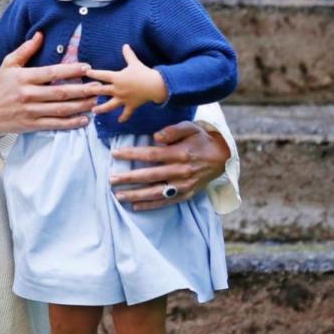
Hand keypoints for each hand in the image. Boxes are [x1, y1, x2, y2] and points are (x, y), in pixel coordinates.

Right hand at [0, 31, 101, 138]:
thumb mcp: (8, 64)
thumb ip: (25, 49)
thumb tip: (40, 34)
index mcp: (24, 78)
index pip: (51, 73)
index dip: (70, 70)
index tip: (86, 68)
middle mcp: (28, 95)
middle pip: (60, 92)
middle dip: (82, 90)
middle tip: (98, 86)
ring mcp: (31, 111)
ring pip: (60, 109)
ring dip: (80, 106)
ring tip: (95, 101)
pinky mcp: (32, 125)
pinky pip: (55, 124)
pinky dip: (71, 123)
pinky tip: (84, 120)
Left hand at [85, 45, 167, 122]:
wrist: (154, 85)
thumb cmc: (144, 73)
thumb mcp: (135, 62)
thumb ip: (128, 54)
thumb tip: (125, 45)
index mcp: (117, 78)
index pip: (102, 75)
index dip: (94, 73)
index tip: (86, 72)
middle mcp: (117, 89)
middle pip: (102, 91)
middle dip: (92, 91)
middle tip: (83, 92)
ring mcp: (123, 99)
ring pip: (109, 105)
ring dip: (101, 109)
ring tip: (94, 111)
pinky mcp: (130, 105)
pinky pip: (126, 113)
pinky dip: (123, 117)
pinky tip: (119, 121)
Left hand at [109, 121, 229, 210]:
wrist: (222, 158)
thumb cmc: (201, 140)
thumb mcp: (191, 128)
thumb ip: (173, 130)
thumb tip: (156, 136)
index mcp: (180, 153)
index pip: (151, 154)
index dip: (132, 154)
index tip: (115, 154)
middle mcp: (181, 171)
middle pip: (150, 175)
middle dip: (129, 178)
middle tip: (111, 179)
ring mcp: (183, 186)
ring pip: (156, 192)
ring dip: (136, 195)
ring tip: (118, 196)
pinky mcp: (186, 195)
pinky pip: (166, 202)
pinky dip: (150, 205)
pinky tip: (135, 206)